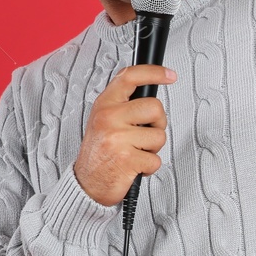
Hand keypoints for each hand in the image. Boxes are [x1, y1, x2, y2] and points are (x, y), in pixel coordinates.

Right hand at [73, 64, 176, 205]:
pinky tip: (134, 166)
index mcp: (105, 105)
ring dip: (152, 148)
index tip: (170, 75)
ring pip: (159, 135)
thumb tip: (150, 93)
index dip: (153, 72)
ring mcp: (117, 138)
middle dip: (158, 123)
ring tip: (135, 152)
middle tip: (145, 133)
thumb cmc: (99, 152)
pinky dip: (149, 167)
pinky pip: (156, 159)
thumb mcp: (103, 120)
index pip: (130, 77)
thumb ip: (123, 105)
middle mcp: (109, 118)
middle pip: (155, 107)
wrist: (86, 183)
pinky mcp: (127, 159)